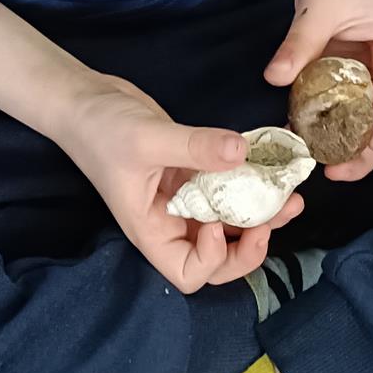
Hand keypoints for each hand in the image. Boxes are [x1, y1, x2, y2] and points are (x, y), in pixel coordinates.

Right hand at [55, 76, 303, 293]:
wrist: (84, 98)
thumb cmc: (100, 128)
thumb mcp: (147, 138)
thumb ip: (194, 146)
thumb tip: (242, 152)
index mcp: (152, 229)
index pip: (188, 273)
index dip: (213, 260)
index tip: (219, 224)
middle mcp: (170, 222)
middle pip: (217, 259)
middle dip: (250, 246)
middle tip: (272, 217)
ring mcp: (183, 200)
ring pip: (230, 224)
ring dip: (262, 216)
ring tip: (288, 198)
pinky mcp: (193, 174)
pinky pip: (228, 190)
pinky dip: (251, 184)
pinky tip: (271, 167)